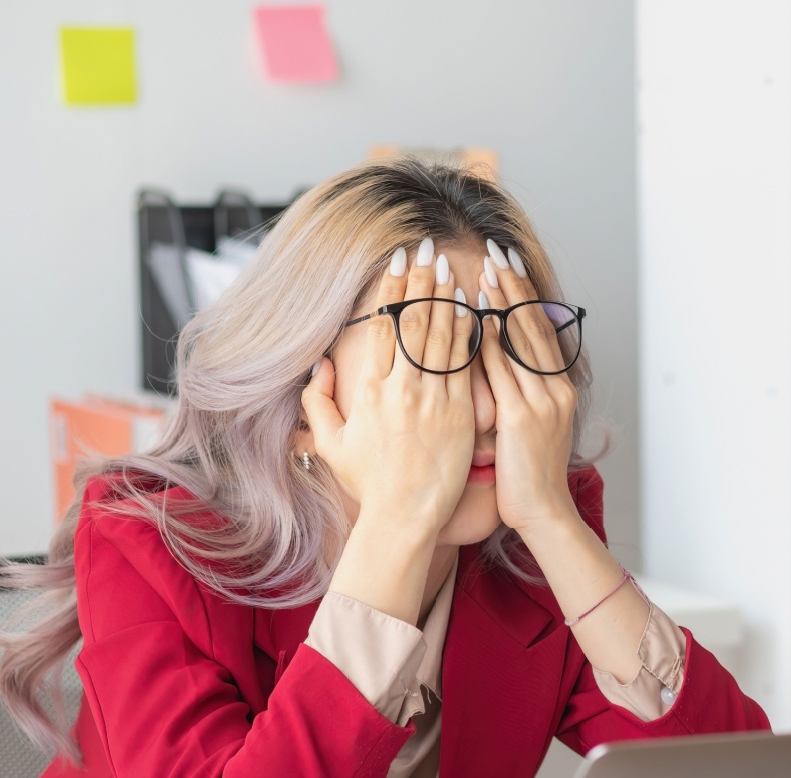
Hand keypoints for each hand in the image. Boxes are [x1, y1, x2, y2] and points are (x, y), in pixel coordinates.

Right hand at [302, 239, 476, 541]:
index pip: (382, 328)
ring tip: (449, 266)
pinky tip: (472, 309)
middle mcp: (402, 390)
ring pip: (441, 337)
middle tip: (426, 248)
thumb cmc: (368, 483)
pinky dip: (468, 335)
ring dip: (445, 298)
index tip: (398, 263)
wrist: (404, 516)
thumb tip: (321, 364)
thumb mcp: (330, 443)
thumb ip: (318, 400)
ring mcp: (433, 401)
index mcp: (370, 391)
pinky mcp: (460, 415)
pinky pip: (466, 366)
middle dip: (421, 281)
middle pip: (413, 322)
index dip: (391, 291)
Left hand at [477, 239, 578, 536]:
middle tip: (496, 251)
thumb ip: (520, 394)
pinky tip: (477, 318)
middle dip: (513, 286)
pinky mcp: (522, 418)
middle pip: (532, 325)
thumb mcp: (532, 428)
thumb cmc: (530, 476)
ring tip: (485, 270)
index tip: (507, 264)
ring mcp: (542, 401)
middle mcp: (555, 389)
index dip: (523, 295)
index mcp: (558, 389)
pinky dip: (491, 342)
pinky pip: (503, 371)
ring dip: (501, 303)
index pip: (539, 330)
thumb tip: (500, 365)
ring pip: (519, 341)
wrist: (544, 512)